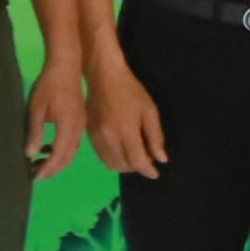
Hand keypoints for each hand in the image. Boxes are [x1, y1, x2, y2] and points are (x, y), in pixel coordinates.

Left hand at [24, 60, 87, 177]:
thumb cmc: (48, 85)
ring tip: (39, 164)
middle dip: (52, 169)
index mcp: (68, 127)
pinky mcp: (80, 120)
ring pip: (71, 151)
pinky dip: (61, 150)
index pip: (59, 155)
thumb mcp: (36, 109)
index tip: (33, 177)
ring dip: (57, 161)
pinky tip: (48, 148)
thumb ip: (35, 133)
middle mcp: (78, 129)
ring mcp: (81, 125)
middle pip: (68, 157)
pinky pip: (73, 142)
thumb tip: (30, 154)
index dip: (47, 168)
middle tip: (35, 174)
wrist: (66, 65)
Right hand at [88, 57, 167, 178]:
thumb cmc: (130, 91)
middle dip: (137, 167)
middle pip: (123, 166)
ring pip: (111, 164)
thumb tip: (161, 159)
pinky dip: (113, 159)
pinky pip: (102, 156)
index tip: (155, 173)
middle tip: (147, 158)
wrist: (103, 77)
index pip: (137, 161)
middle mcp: (109, 137)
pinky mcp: (88, 135)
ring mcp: (96, 137)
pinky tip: (122, 150)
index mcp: (126, 130)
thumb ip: (155, 137)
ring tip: (135, 154)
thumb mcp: (149, 111)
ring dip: (125, 165)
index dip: (147, 170)